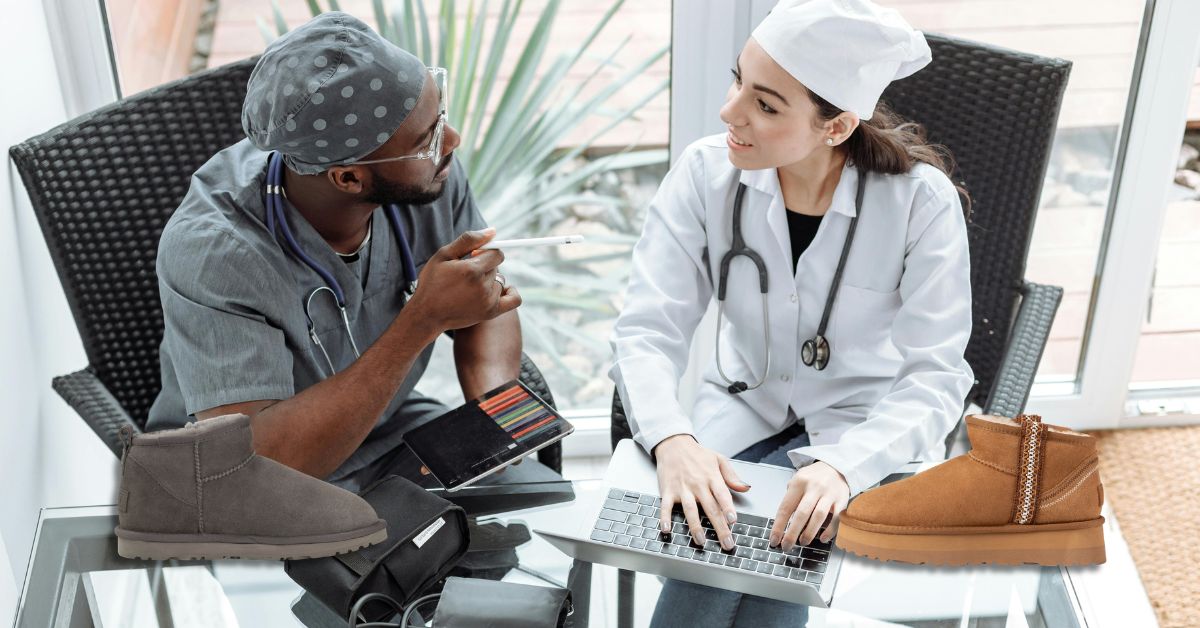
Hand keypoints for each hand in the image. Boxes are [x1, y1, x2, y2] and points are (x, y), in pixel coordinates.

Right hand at [406, 228, 521, 331]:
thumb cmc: (432, 282)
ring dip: (490, 281)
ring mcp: (489, 301)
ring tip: (470, 288)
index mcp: (471, 270)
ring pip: (500, 281)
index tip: (472, 256)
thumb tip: (493, 231)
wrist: (427, 315)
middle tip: (466, 275)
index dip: (485, 252)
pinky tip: (498, 290)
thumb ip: (469, 240)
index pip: (496, 253)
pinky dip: (511, 293)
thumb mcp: (444, 255)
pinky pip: (514, 300)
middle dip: (484, 267)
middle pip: (497, 267)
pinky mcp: (491, 312)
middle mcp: (483, 286)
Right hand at [653, 435, 749, 550]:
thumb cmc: (697, 454)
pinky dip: (665, 518)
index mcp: (711, 476)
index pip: (722, 494)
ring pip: (689, 509)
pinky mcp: (667, 491)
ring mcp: (681, 488)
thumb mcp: (718, 459)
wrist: (673, 444)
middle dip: (719, 527)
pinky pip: (665, 506)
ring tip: (701, 541)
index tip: (733, 521)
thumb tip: (746, 488)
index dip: (727, 508)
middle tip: (726, 543)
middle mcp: (697, 484)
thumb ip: (732, 476)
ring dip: (695, 526)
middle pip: (710, 508)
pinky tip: (667, 530)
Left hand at [769, 461, 849, 550]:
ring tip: (803, 542)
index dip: (778, 526)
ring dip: (809, 532)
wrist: (836, 467)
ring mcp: (829, 493)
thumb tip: (781, 523)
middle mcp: (814, 487)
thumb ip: (790, 498)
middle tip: (787, 546)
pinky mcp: (842, 499)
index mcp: (799, 482)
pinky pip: (837, 518)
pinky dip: (830, 531)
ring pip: (818, 516)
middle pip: (801, 514)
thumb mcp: (797, 480)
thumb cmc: (813, 478)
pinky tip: (823, 538)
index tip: (774, 540)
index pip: (785, 507)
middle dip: (792, 533)